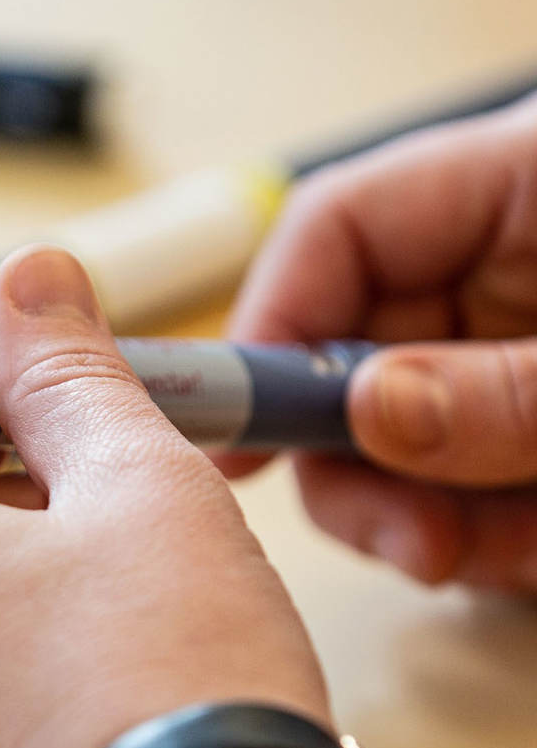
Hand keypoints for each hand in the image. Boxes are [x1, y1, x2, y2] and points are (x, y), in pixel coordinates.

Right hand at [224, 96, 536, 591]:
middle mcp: (487, 272)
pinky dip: (493, 536)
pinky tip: (530, 550)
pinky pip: (468, 486)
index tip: (240, 437)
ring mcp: (504, 352)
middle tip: (412, 542)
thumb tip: (370, 417)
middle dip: (363, 468)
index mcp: (504, 190)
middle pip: (347, 360)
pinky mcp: (526, 421)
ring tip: (506, 557)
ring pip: (401, 443)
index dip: (267, 333)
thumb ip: (503, 386)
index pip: (330, 233)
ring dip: (435, 519)